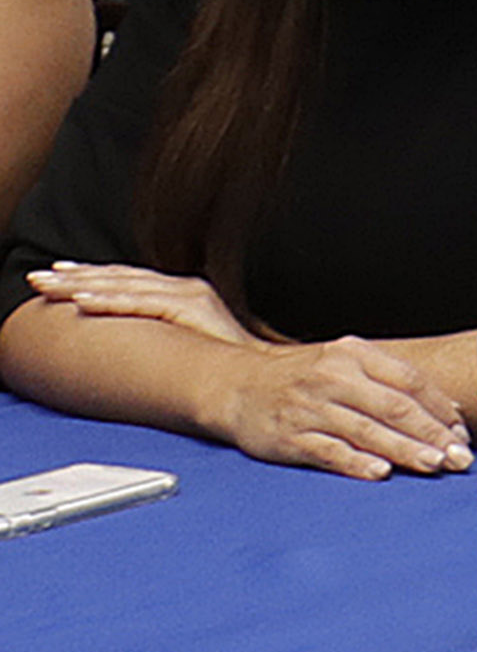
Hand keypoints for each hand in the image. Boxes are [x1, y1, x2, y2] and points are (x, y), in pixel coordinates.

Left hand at [24, 263, 257, 345]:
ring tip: (47, 286)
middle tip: (37, 279)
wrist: (264, 376)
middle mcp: (186, 288)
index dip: (91, 276)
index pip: (128, 280)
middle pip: (119, 278)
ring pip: (124, 286)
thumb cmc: (229, 365)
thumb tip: (133, 343)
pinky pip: (140, 304)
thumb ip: (166, 335)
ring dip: (81, 285)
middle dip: (74, 277)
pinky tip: (82, 302)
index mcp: (185, 293)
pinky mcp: (191, 311)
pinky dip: (109, 301)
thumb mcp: (191, 344)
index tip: (59, 275)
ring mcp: (189, 297)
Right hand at [214, 336, 474, 481]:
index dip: (439, 408)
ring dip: (404, 450)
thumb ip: (389, 382)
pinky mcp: (290, 435)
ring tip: (432, 464)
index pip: (409, 380)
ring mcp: (311, 407)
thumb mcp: (345, 363)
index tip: (461, 432)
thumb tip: (442, 412)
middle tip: (456, 455)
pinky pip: (329, 450)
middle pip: (393, 406)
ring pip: (367, 430)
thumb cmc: (304, 377)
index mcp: (354, 354)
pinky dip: (356, 461)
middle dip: (430, 433)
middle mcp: (334, 377)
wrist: (239, 386)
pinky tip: (380, 472)